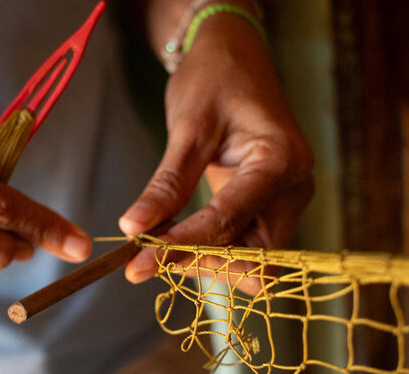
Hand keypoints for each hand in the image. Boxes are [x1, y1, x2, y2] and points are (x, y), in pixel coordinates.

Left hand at [119, 14, 313, 294]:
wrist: (233, 56)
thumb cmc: (215, 78)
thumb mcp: (187, 129)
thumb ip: (166, 184)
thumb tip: (133, 228)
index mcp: (281, 159)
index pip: (231, 218)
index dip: (185, 244)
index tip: (140, 263)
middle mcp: (293, 186)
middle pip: (253, 251)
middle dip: (202, 263)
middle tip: (146, 264)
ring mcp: (285, 197)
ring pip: (251, 254)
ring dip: (206, 261)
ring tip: (155, 255)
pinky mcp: (268, 201)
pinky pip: (245, 240)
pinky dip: (212, 248)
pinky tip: (175, 244)